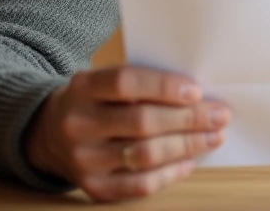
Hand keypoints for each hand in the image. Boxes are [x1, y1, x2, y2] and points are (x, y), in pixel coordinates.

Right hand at [26, 66, 229, 201]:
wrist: (49, 133)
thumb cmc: (95, 101)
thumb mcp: (104, 82)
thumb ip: (141, 85)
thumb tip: (197, 97)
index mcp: (83, 88)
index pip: (125, 83)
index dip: (163, 87)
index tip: (197, 91)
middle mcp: (78, 124)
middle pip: (141, 122)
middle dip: (188, 119)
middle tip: (220, 115)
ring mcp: (83, 160)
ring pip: (145, 156)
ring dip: (187, 146)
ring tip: (213, 137)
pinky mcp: (92, 188)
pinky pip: (139, 185)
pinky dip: (170, 174)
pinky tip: (189, 161)